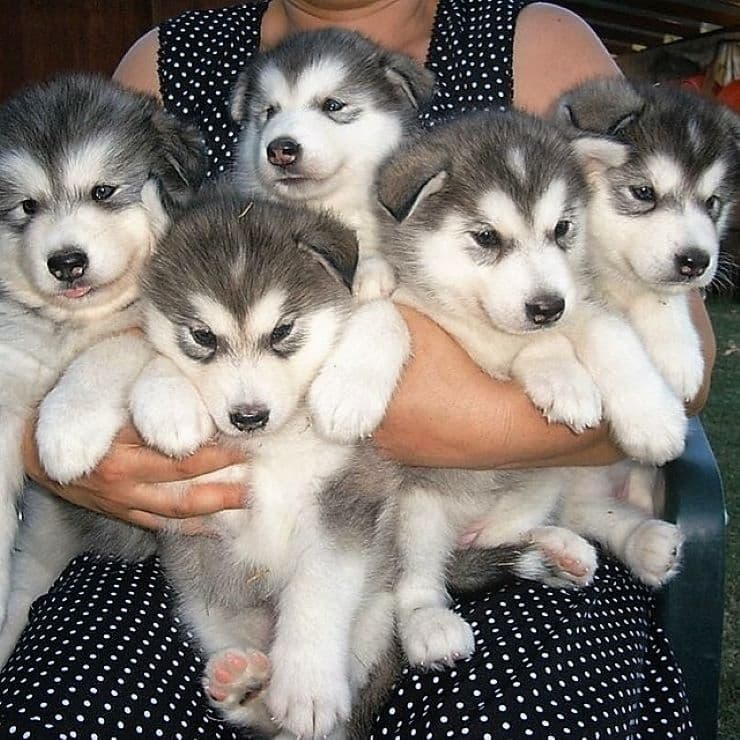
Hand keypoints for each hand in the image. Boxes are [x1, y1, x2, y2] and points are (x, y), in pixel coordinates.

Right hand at [23, 419, 246, 531]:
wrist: (39, 453)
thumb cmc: (78, 416)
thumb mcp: (108, 401)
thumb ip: (149, 399)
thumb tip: (196, 395)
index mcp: (119, 443)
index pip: (176, 445)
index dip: (213, 444)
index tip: (242, 436)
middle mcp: (121, 476)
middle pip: (185, 475)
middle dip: (225, 471)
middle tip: (258, 464)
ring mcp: (122, 500)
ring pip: (178, 507)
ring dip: (217, 503)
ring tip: (249, 497)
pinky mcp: (122, 514)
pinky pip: (162, 524)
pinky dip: (192, 526)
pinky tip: (219, 525)